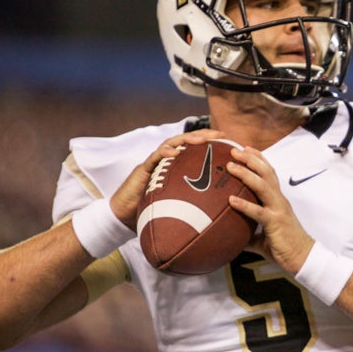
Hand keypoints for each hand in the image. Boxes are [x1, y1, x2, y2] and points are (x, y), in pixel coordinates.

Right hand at [110, 129, 227, 229]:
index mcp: (175, 166)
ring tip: (200, 139)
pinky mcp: (142, 169)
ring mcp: (153, 163)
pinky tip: (174, 152)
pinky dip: (164, 152)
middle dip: (203, 135)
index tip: (228, 142)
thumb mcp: (178, 206)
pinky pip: (154, 157)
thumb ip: (194, 203)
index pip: (194, 150)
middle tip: (220, 134)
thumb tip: (220, 213)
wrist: (124, 217)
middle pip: (185, 141)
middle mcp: (165, 161)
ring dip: (186, 139)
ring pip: (170, 144)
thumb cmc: (152, 211)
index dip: (210, 144)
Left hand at [225, 146, 314, 274]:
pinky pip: (258, 211)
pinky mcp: (276, 222)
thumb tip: (232, 236)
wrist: (302, 258)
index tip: (245, 148)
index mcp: (278, 200)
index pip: (269, 173)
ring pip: (263, 186)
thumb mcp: (263, 237)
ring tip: (231, 166)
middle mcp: (279, 200)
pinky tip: (231, 199)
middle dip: (251, 159)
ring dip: (246, 174)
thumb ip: (249, 233)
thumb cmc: (284, 247)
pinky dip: (244, 204)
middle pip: (266, 173)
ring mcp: (278, 210)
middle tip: (235, 150)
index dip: (258, 159)